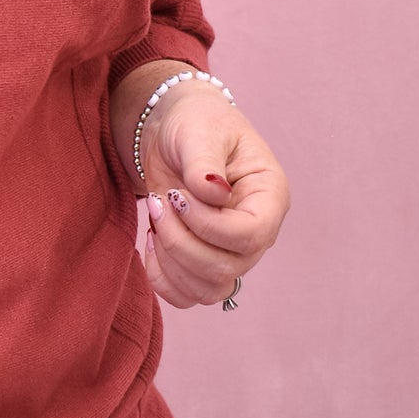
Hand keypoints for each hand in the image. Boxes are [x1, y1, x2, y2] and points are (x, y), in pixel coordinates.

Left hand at [139, 84, 288, 309]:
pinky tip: (150, 242)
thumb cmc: (194, 122)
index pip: (250, 235)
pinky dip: (162, 278)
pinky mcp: (204, 263)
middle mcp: (256, 231)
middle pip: (225, 268)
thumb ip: (204, 160)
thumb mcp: (198, 129)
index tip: (176, 195)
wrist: (171, 130)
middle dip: (179, 240)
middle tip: (158, 202)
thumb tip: (215, 194)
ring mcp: (231, 252)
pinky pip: (187, 295)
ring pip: (207, 289)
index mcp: (268, 195)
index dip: (208, 225)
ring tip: (156, 217)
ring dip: (169, 260)